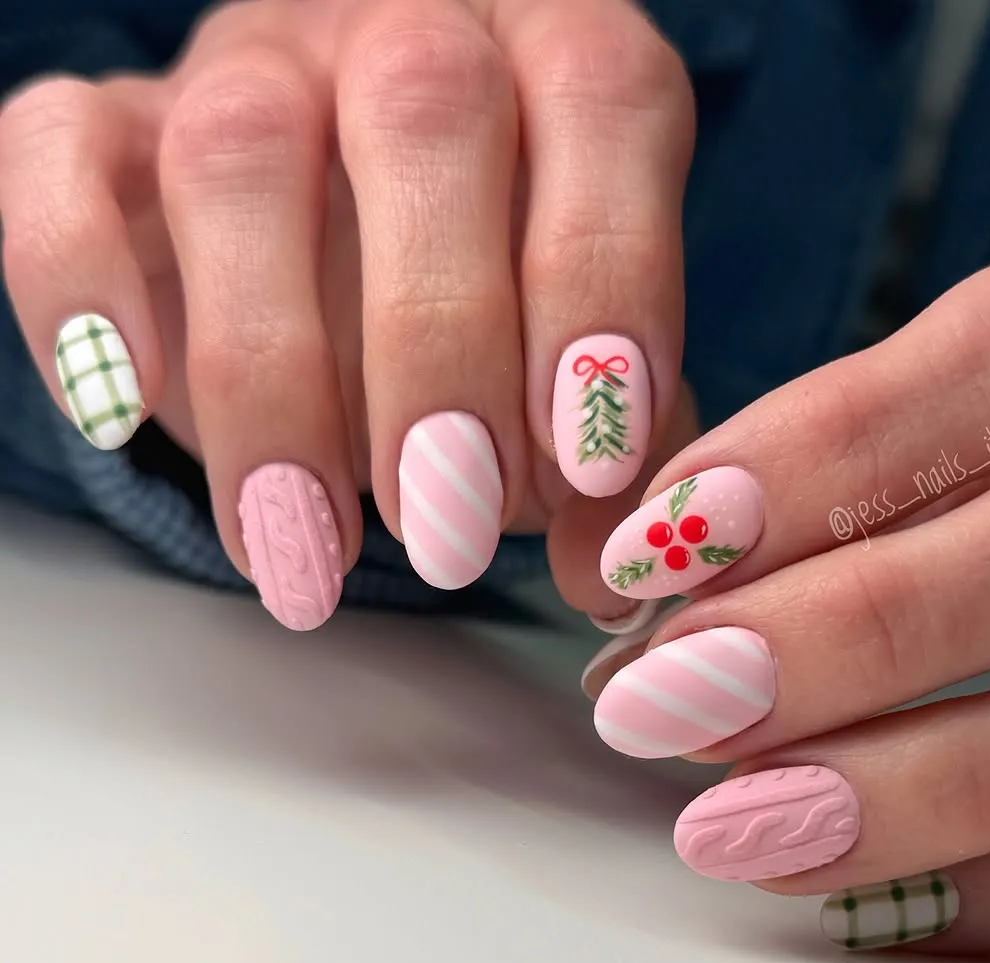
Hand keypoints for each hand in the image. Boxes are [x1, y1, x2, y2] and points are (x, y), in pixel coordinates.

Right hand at [0, 0, 695, 629]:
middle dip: (440, 353)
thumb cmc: (500, 304)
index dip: (603, 286)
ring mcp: (253, 66)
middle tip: (449, 530)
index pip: (601, 106)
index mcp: (558, 59)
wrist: (350, 232)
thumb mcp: (586, 368)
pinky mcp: (116, 124)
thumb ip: (618, 452)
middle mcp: (408, 31)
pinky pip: (59, 161)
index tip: (586, 464)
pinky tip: (123, 420)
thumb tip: (612, 570)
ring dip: (275, 378)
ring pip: (239, 159)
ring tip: (308, 543)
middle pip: (423, 118)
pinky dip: (79, 292)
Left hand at [589, 250, 989, 952]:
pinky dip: (983, 891)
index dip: (799, 461)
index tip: (642, 550)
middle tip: (650, 699)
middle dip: (823, 636)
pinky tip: (847, 894)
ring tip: (721, 821)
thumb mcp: (974, 412)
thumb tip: (662, 546)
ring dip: (882, 790)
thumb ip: (853, 453)